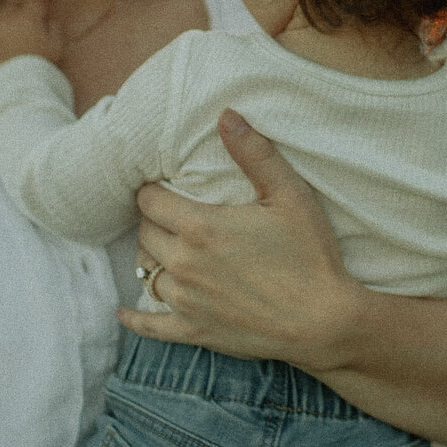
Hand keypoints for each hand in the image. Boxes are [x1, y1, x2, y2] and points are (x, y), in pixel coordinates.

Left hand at [0, 0, 64, 78]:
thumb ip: (54, 28)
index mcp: (27, 18)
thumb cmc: (41, 70)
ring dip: (2, 30)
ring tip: (10, 48)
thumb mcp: (57, 48)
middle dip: (18, 14)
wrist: (14, 92)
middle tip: (25, 29)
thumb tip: (49, 18)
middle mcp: (4, 20)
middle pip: (11, 8)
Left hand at [119, 109, 360, 369]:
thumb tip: (226, 115)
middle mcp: (184, 263)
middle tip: (169, 215)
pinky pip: (151, 326)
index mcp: (200, 226)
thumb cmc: (311, 255)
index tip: (162, 187)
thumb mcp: (290, 195)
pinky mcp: (194, 332)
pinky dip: (134, 318)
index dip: (153, 191)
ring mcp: (186, 301)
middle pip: (144, 234)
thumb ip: (255, 153)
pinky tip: (122, 314)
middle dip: (153, 221)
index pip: (149, 201)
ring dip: (150, 258)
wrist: (325, 323)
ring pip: (146, 273)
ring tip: (162, 249)